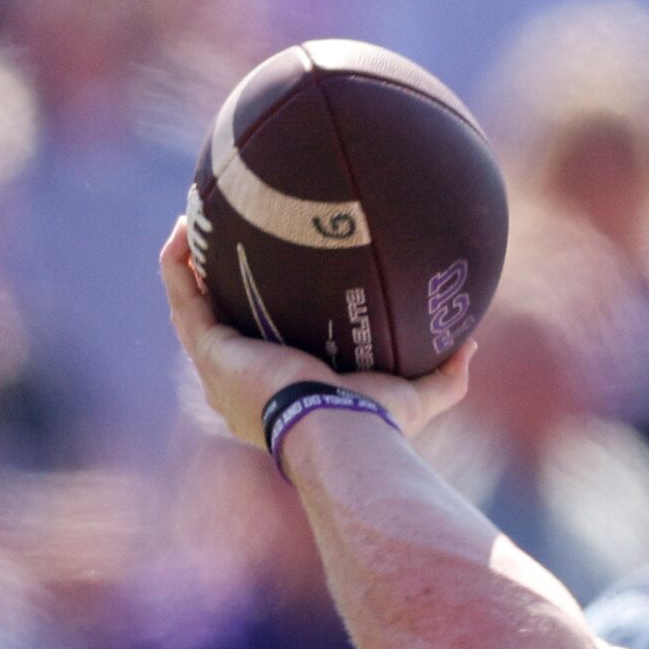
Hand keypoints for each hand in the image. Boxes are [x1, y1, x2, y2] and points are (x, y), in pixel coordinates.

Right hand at [158, 217, 471, 445]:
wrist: (340, 431)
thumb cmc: (375, 424)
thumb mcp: (416, 396)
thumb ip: (446, 375)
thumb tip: (471, 344)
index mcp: (277, 394)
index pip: (259, 350)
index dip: (256, 315)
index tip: (270, 280)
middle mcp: (238, 383)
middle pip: (218, 323)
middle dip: (216, 282)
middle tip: (226, 239)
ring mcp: (217, 367)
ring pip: (190, 305)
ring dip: (189, 261)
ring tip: (194, 218)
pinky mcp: (209, 348)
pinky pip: (181, 292)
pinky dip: (178, 259)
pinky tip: (186, 224)